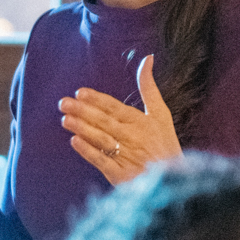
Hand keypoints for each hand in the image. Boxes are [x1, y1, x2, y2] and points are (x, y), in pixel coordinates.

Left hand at [59, 55, 182, 184]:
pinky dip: (89, 152)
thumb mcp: (161, 114)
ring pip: (101, 139)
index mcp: (141, 121)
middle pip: (105, 122)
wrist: (175, 180)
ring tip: (65, 120)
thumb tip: (147, 58)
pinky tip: (75, 142)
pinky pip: (103, 161)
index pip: (115, 108)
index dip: (98, 100)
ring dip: (83, 129)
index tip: (80, 92)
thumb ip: (149, 87)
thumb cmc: (165, 144)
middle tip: (64, 103)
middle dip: (84, 112)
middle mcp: (133, 137)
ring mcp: (126, 156)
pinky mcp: (121, 175)